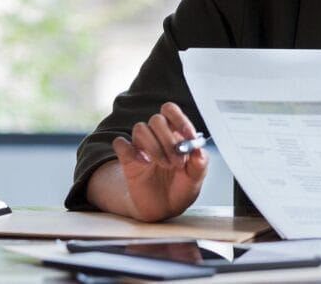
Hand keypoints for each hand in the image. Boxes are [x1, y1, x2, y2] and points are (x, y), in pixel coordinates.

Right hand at [87, 102, 208, 221]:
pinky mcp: (127, 159)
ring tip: (165, 165)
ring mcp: (142, 147)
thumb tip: (198, 149)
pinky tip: (144, 163)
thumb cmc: (181, 188)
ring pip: (140, 128)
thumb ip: (200, 163)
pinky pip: (120, 144)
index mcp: (176, 133)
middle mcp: (157, 136)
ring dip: (154, 146)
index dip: (180, 119)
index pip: (171, 111)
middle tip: (178, 161)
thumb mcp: (196, 179)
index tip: (189, 136)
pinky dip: (131, 150)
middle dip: (169, 140)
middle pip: (157, 119)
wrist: (164, 209)